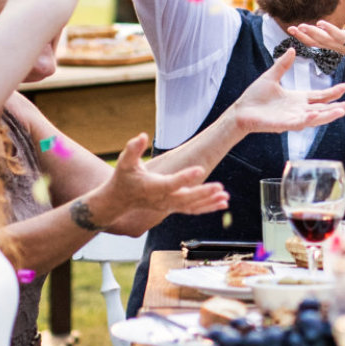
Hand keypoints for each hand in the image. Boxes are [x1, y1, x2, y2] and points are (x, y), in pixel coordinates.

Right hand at [82, 133, 229, 236]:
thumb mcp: (125, 162)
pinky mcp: (173, 207)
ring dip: (209, 202)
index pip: (171, 183)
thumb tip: (142, 136)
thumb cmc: (123, 177)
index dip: (185, 177)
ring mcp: (169, 205)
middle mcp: (162, 199)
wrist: (119, 200)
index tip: (200, 169)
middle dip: (203, 194)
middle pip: (185, 198)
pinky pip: (193, 209)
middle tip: (220, 187)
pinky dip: (208, 207)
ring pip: (192, 207)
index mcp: (152, 187)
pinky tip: (223, 203)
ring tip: (225, 197)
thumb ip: (132, 149)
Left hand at [228, 47, 344, 133]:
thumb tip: (293, 49)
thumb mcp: (271, 77)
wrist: (240, 111)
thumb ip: (283, 65)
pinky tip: (318, 113)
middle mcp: (298, 110)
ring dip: (329, 115)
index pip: (320, 96)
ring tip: (343, 111)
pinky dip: (309, 119)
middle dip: (339, 108)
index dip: (333, 93)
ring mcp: (292, 118)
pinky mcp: (283, 125)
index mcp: (297, 99)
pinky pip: (299, 122)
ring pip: (315, 118)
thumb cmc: (254, 97)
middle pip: (323, 109)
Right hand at [287, 18, 344, 69]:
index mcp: (333, 45)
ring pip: (339, 37)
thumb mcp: (337, 42)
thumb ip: (324, 37)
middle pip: (323, 40)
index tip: (290, 29)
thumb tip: (307, 29)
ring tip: (320, 22)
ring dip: (329, 30)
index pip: (315, 42)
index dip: (302, 36)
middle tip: (298, 27)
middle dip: (310, 33)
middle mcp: (340, 45)